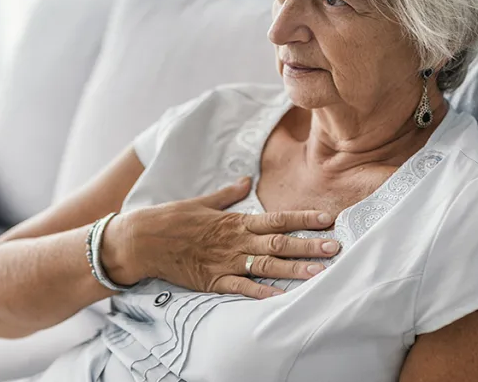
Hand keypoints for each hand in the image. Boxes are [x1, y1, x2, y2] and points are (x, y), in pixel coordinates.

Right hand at [101, 177, 340, 298]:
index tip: (327, 218)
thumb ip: (228, 194)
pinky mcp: (213, 281)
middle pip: (279, 244)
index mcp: (235, 221)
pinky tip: (281, 298)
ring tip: (319, 273)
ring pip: (266, 267)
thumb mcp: (202, 201)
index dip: (304, 219)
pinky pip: (241, 288)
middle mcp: (235, 242)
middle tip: (335, 248)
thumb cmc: (171, 219)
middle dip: (309, 245)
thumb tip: (246, 180)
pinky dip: (261, 293)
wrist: (142, 240)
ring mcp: (225, 262)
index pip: (277, 219)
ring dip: (294, 270)